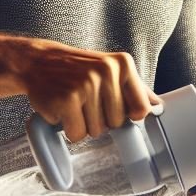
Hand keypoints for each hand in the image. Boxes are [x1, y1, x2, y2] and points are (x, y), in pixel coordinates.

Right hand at [13, 41, 160, 142]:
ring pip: (96, 131)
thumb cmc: (78, 70)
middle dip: (101, 120)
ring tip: (73, 103)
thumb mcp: (110, 70)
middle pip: (117, 123)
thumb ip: (135, 88)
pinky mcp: (67, 99)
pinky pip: (77, 134)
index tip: (111, 108)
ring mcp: (87, 84)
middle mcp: (107, 71)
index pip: (141, 109)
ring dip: (83, 124)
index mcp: (123, 64)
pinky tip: (62, 109)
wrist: (37, 62)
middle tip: (85, 102)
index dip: (127, 116)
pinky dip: (68, 128)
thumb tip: (158, 106)